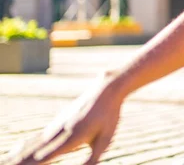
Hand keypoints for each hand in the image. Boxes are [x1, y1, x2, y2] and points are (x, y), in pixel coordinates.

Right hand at [5, 74, 124, 164]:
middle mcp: (60, 132)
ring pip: (32, 145)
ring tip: (4, 164)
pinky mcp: (56, 124)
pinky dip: (22, 147)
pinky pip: (36, 138)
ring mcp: (56, 127)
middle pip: (33, 152)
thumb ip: (92, 159)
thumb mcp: (106, 139)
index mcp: (72, 138)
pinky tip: (12, 152)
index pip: (45, 157)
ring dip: (16, 157)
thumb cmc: (109, 117)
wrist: (105, 90)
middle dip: (17, 163)